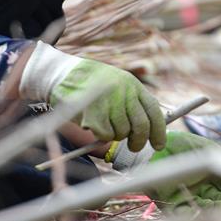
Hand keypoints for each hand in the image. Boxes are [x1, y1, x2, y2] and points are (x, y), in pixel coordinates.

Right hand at [19, 42, 165, 150]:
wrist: (62, 74)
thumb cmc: (89, 84)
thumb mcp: (116, 84)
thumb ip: (131, 102)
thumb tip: (148, 130)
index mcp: (132, 84)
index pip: (153, 111)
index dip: (158, 130)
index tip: (158, 144)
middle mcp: (124, 91)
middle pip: (141, 126)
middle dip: (138, 141)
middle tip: (133, 146)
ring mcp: (110, 101)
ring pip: (121, 133)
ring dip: (114, 135)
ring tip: (103, 123)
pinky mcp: (95, 112)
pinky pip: (105, 135)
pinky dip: (100, 135)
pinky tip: (92, 123)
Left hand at [111, 130, 220, 212]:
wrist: (157, 146)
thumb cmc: (182, 145)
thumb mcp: (207, 149)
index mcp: (214, 178)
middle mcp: (204, 191)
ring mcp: (190, 198)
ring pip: (209, 211)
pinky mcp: (175, 205)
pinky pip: (187, 215)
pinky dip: (197, 217)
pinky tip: (207, 215)